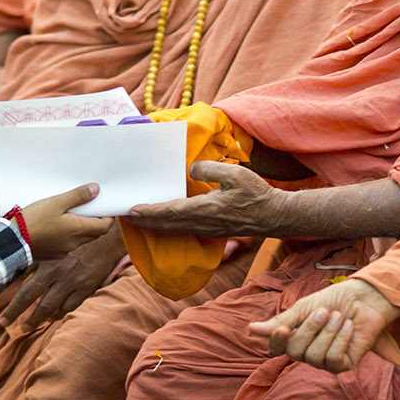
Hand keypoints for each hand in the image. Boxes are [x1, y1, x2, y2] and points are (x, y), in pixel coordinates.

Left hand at [2, 227, 122, 326]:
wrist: (105, 236)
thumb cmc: (76, 236)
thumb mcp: (53, 243)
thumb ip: (36, 258)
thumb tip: (17, 267)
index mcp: (48, 265)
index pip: (26, 291)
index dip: (14, 307)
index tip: (2, 319)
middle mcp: (58, 276)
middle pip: (38, 303)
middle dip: (23, 317)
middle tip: (9, 326)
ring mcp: (73, 284)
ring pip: (54, 308)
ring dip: (40, 319)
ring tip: (29, 325)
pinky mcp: (86, 288)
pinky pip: (71, 307)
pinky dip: (61, 313)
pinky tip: (54, 316)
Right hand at [20, 183, 112, 258]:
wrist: (13, 241)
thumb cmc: (34, 220)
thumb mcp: (56, 203)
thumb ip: (78, 196)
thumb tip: (96, 190)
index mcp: (78, 230)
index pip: (104, 227)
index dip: (108, 217)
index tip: (105, 207)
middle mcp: (75, 243)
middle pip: (94, 233)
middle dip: (96, 222)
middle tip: (89, 208)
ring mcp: (64, 250)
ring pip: (81, 239)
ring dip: (81, 229)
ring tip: (71, 215)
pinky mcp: (54, 254)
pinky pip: (68, 244)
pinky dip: (68, 235)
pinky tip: (57, 226)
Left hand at [126, 162, 283, 236]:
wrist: (274, 216)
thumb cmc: (256, 194)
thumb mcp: (234, 174)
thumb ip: (210, 169)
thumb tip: (192, 169)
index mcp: (204, 209)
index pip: (170, 212)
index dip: (149, 212)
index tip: (131, 211)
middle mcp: (201, 223)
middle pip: (166, 224)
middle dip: (145, 220)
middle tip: (125, 215)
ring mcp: (207, 229)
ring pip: (174, 228)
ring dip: (156, 223)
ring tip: (140, 217)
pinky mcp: (212, 230)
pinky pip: (184, 228)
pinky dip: (169, 224)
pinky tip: (166, 219)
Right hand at [246, 279, 399, 372]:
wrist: (363, 299)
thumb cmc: (333, 301)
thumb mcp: (304, 308)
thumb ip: (281, 321)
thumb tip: (252, 329)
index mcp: (293, 338)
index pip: (275, 349)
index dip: (277, 341)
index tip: (283, 329)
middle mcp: (305, 353)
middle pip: (295, 351)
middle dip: (311, 329)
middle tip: (324, 311)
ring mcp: (323, 361)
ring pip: (315, 357)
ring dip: (329, 332)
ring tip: (339, 317)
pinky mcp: (342, 365)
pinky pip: (334, 359)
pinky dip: (342, 339)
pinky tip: (349, 327)